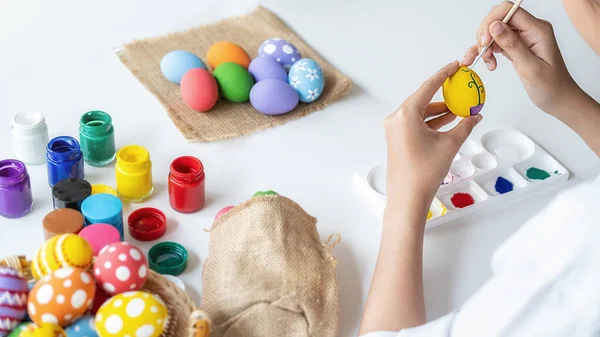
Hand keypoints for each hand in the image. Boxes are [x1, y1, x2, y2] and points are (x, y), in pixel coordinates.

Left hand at [384, 61, 481, 219]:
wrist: (407, 197)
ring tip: (460, 111)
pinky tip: (449, 123)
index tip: (455, 65)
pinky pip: (415, 124)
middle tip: (461, 90)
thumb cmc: (425, 171)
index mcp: (405, 114)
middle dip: (444, 97)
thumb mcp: (450, 144)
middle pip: (423, 100)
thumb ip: (464, 126)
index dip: (443, 75)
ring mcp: (394, 129)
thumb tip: (476, 115)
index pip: (428, 87)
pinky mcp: (396, 139)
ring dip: (439, 112)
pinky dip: (431, 122)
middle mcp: (396, 118)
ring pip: (420, 113)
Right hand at [462, 2, 580, 116]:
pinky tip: (489, 63)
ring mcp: (523, 37)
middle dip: (485, 34)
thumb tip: (495, 26)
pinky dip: (487, 51)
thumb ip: (512, 45)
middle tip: (483, 52)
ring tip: (486, 61)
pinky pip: (496, 41)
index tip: (484, 42)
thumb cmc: (550, 85)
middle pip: (499, 18)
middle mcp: (530, 29)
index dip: (491, 22)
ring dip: (484, 45)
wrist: (558, 97)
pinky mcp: (516, 45)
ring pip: (494, 30)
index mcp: (538, 30)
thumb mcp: (530, 67)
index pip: (509, 11)